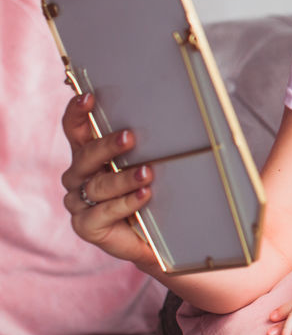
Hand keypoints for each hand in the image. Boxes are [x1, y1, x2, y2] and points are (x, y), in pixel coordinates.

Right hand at [60, 92, 155, 265]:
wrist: (154, 236)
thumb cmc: (151, 194)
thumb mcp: (150, 164)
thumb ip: (149, 145)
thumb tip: (172, 116)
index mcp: (89, 154)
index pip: (76, 129)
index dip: (78, 112)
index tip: (88, 97)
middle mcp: (79, 175)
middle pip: (86, 155)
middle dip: (107, 145)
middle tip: (129, 137)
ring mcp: (79, 201)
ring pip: (97, 185)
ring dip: (123, 178)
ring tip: (147, 173)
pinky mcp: (85, 225)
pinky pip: (101, 213)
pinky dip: (124, 204)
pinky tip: (143, 196)